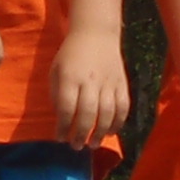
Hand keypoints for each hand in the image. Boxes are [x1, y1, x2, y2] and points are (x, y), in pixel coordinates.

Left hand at [49, 30, 129, 148]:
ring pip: (107, 113)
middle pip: (87, 114)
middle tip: (76, 146)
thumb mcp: (56, 70)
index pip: (66, 108)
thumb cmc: (71, 55)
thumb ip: (57, 94)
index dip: (63, 127)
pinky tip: (111, 132)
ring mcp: (108, 82)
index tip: (60, 138)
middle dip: (81, 134)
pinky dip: (118, 122)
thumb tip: (63, 119)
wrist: (96, 34)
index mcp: (70, 77)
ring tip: (93, 144)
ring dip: (100, 132)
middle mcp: (90, 81)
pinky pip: (123, 107)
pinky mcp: (122, 83)